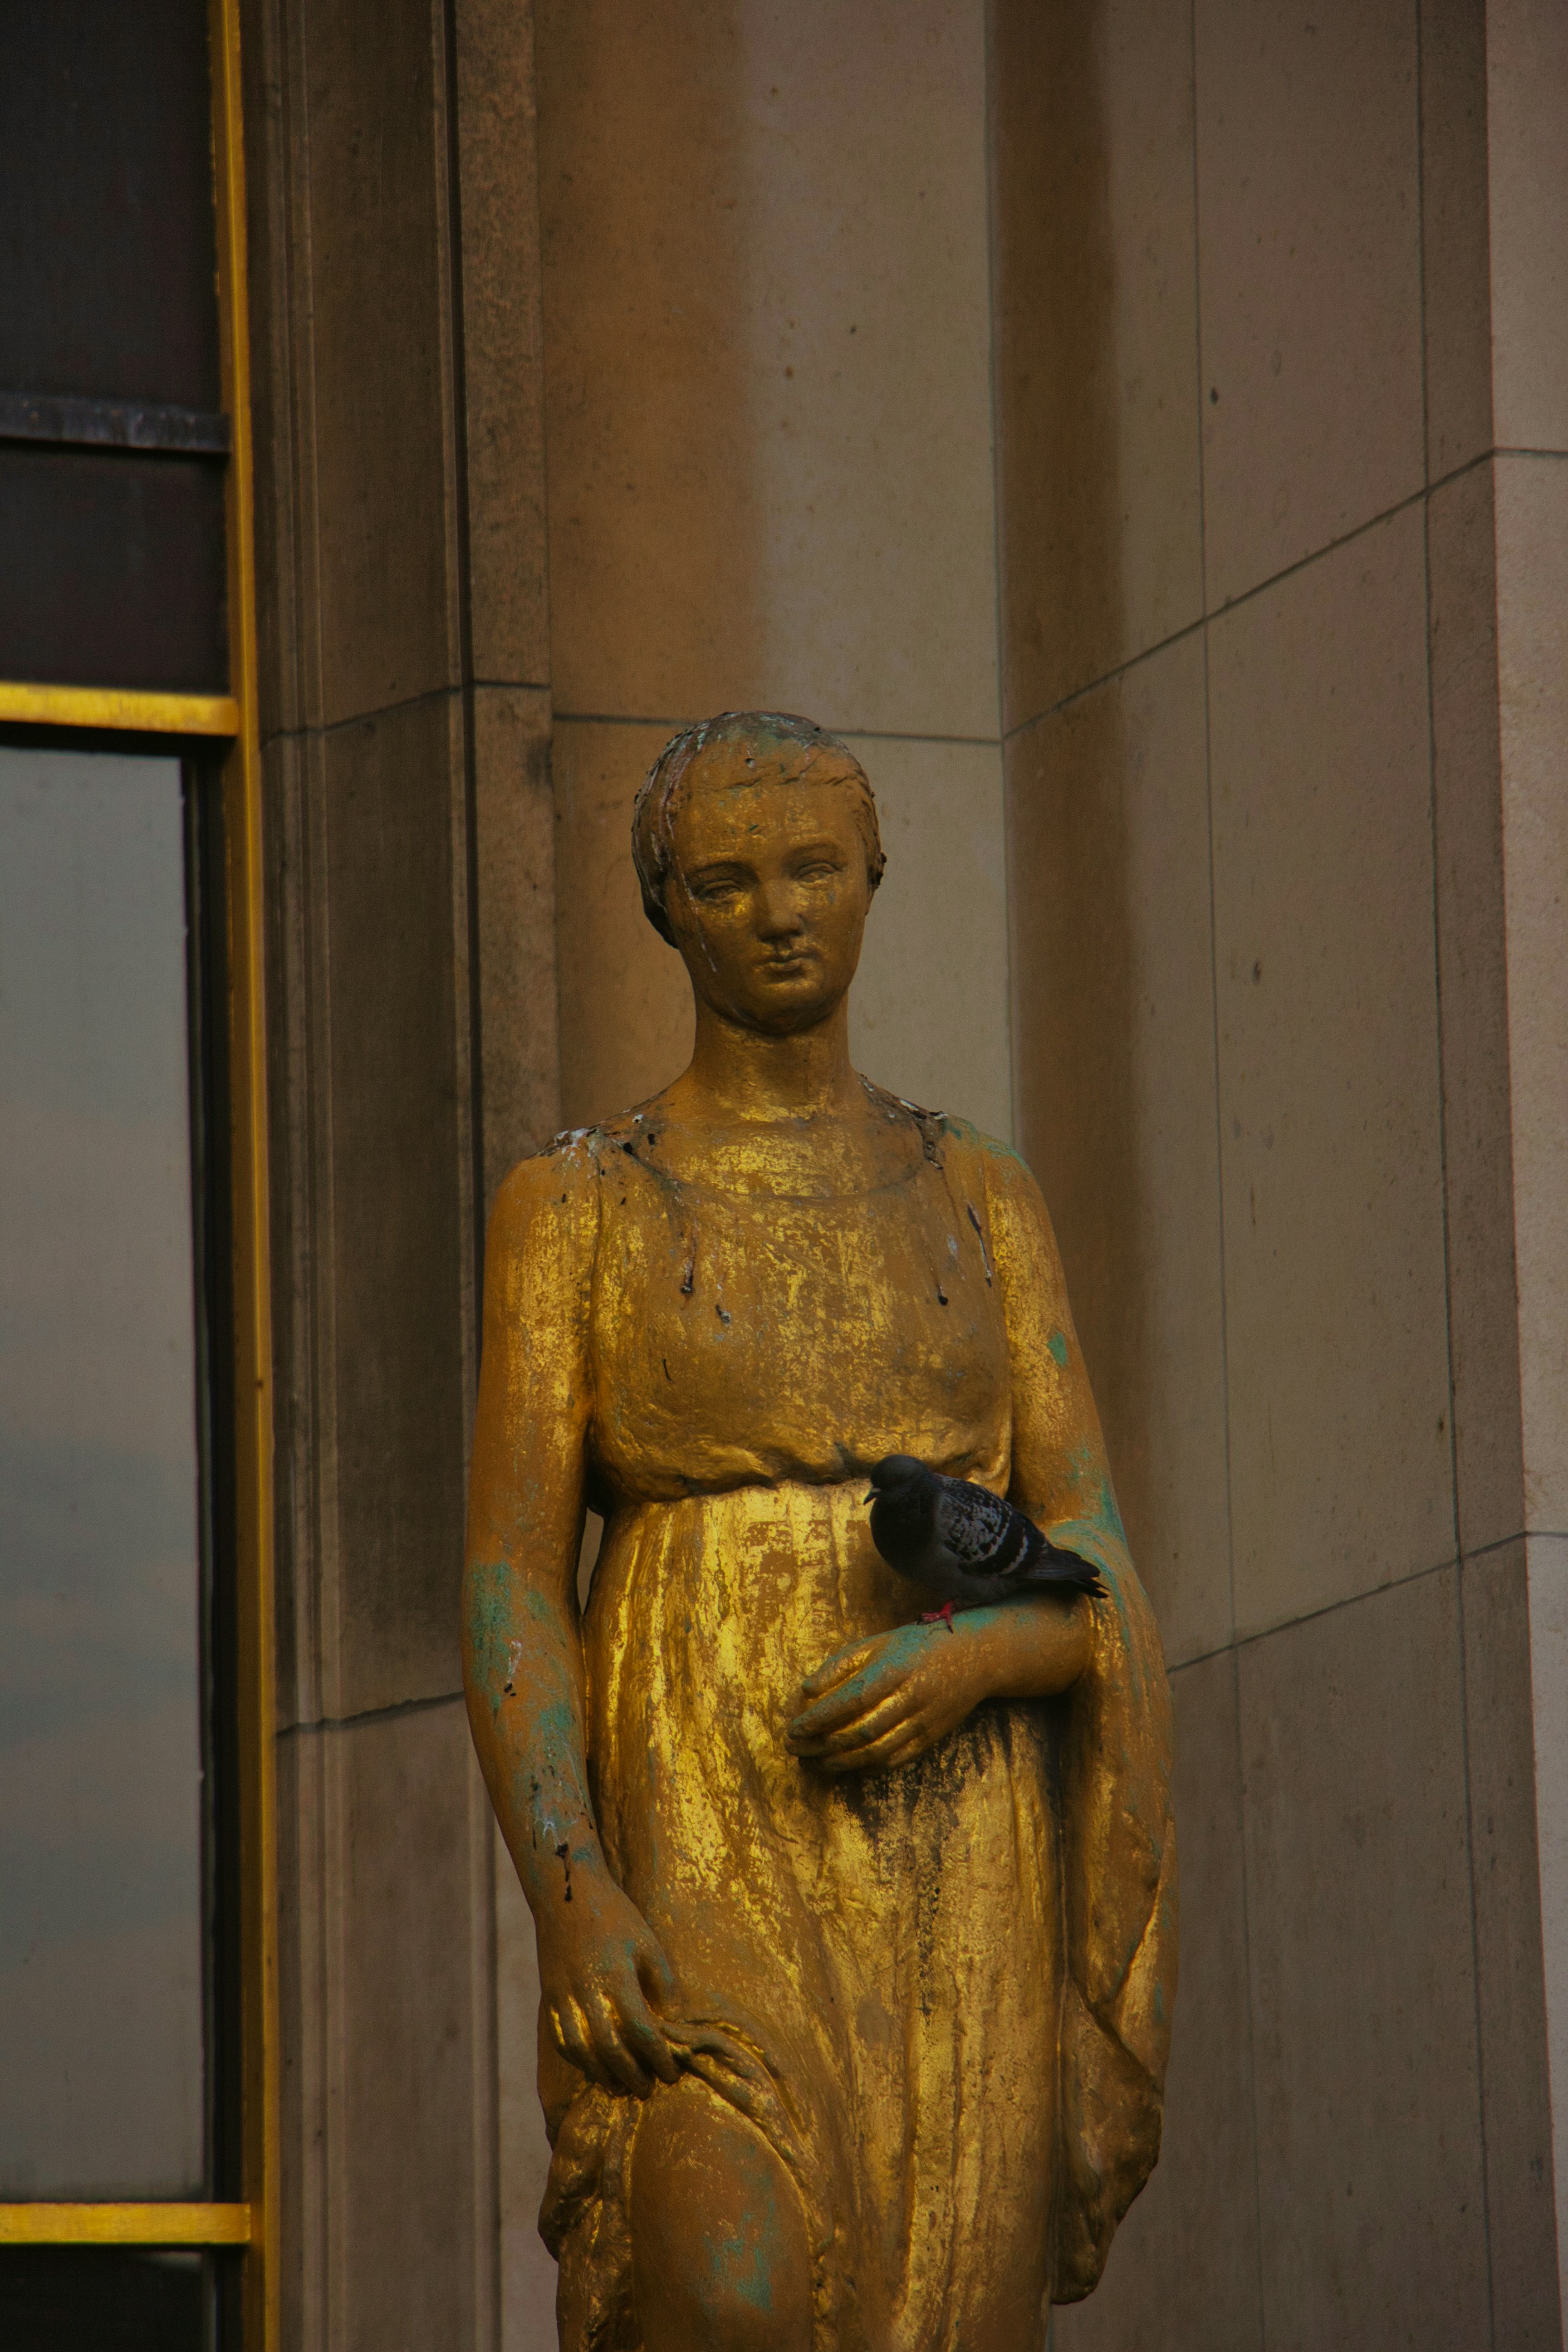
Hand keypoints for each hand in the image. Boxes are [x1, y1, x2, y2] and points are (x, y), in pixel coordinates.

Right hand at [535, 1867, 681, 2098]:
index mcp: (616, 1977)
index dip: (658, 2058)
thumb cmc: (615, 1915)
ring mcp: (564, 1996)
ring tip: (621, 2086)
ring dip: (602, 2075)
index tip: (671, 2072)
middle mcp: (587, 1991)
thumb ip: (662, 1984)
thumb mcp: (647, 1942)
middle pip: (609, 2050)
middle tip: (648, 2089)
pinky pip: (562, 2040)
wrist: (568, 1893)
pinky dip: (578, 2060)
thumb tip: (673, 2022)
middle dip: (631, 2076)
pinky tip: (594, 2067)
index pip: (640, 2031)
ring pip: (581, 2051)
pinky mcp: (550, 1997)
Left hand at [785, 1619, 998, 1775]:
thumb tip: (805, 1691)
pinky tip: (844, 1764)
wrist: (975, 1657)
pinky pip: (895, 1760)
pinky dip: (866, 1766)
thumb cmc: (916, 1646)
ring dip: (839, 1761)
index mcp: (895, 1669)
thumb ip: (840, 1664)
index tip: (793, 1728)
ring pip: (876, 1751)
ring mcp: (924, 1721)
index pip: (851, 1699)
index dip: (820, 1717)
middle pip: (861, 1731)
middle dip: (822, 1745)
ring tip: (812, 1761)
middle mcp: (911, 1697)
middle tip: (793, 1749)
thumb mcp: (877, 1642)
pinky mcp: (931, 1738)